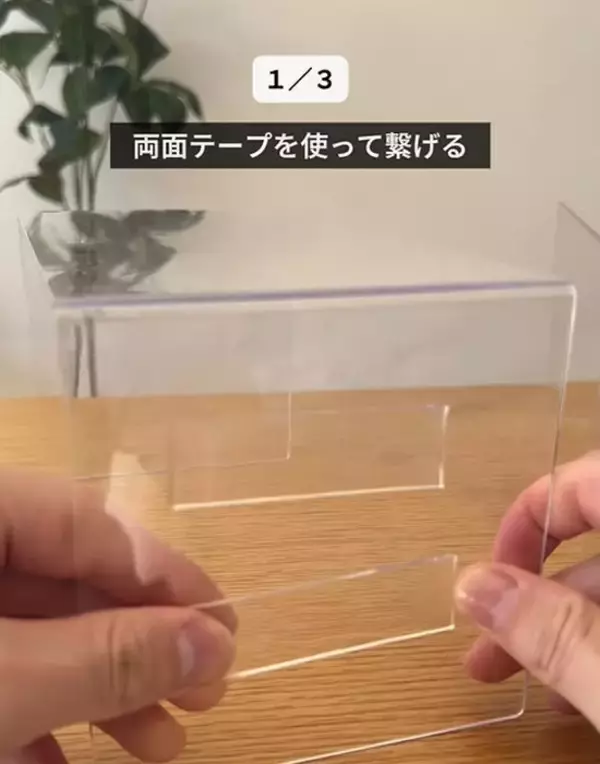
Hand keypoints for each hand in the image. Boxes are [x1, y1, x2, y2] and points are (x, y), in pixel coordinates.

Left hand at [0, 468, 236, 763]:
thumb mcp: (7, 680)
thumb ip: (108, 656)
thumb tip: (215, 643)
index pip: (93, 526)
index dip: (165, 579)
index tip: (225, 630)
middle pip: (68, 581)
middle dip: (137, 647)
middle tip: (204, 694)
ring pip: (33, 628)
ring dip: (96, 688)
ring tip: (160, 741)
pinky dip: (29, 709)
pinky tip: (62, 756)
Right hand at [454, 451, 599, 727]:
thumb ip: (560, 635)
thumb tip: (470, 587)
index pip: (585, 480)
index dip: (529, 518)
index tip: (489, 579)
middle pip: (597, 538)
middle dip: (534, 595)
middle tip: (484, 652)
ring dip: (561, 624)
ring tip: (515, 679)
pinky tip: (577, 685)